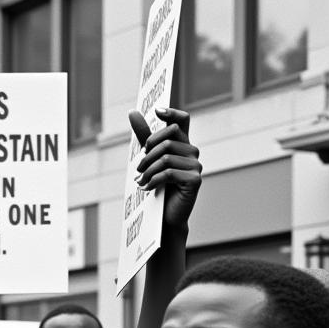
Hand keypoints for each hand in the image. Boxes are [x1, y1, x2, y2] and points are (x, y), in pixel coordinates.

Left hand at [129, 106, 201, 234]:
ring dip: (148, 170)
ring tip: (141, 181)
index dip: (172, 112)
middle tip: (138, 169)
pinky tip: (146, 188)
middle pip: (168, 140)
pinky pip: (169, 173)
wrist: (165, 216)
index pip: (182, 120)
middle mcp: (192, 152)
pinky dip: (153, 180)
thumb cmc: (158, 186)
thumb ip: (144, 136)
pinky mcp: (195, 180)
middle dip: (148, 154)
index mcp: (182, 144)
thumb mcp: (149, 158)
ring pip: (166, 158)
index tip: (156, 111)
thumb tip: (132, 112)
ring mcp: (196, 166)